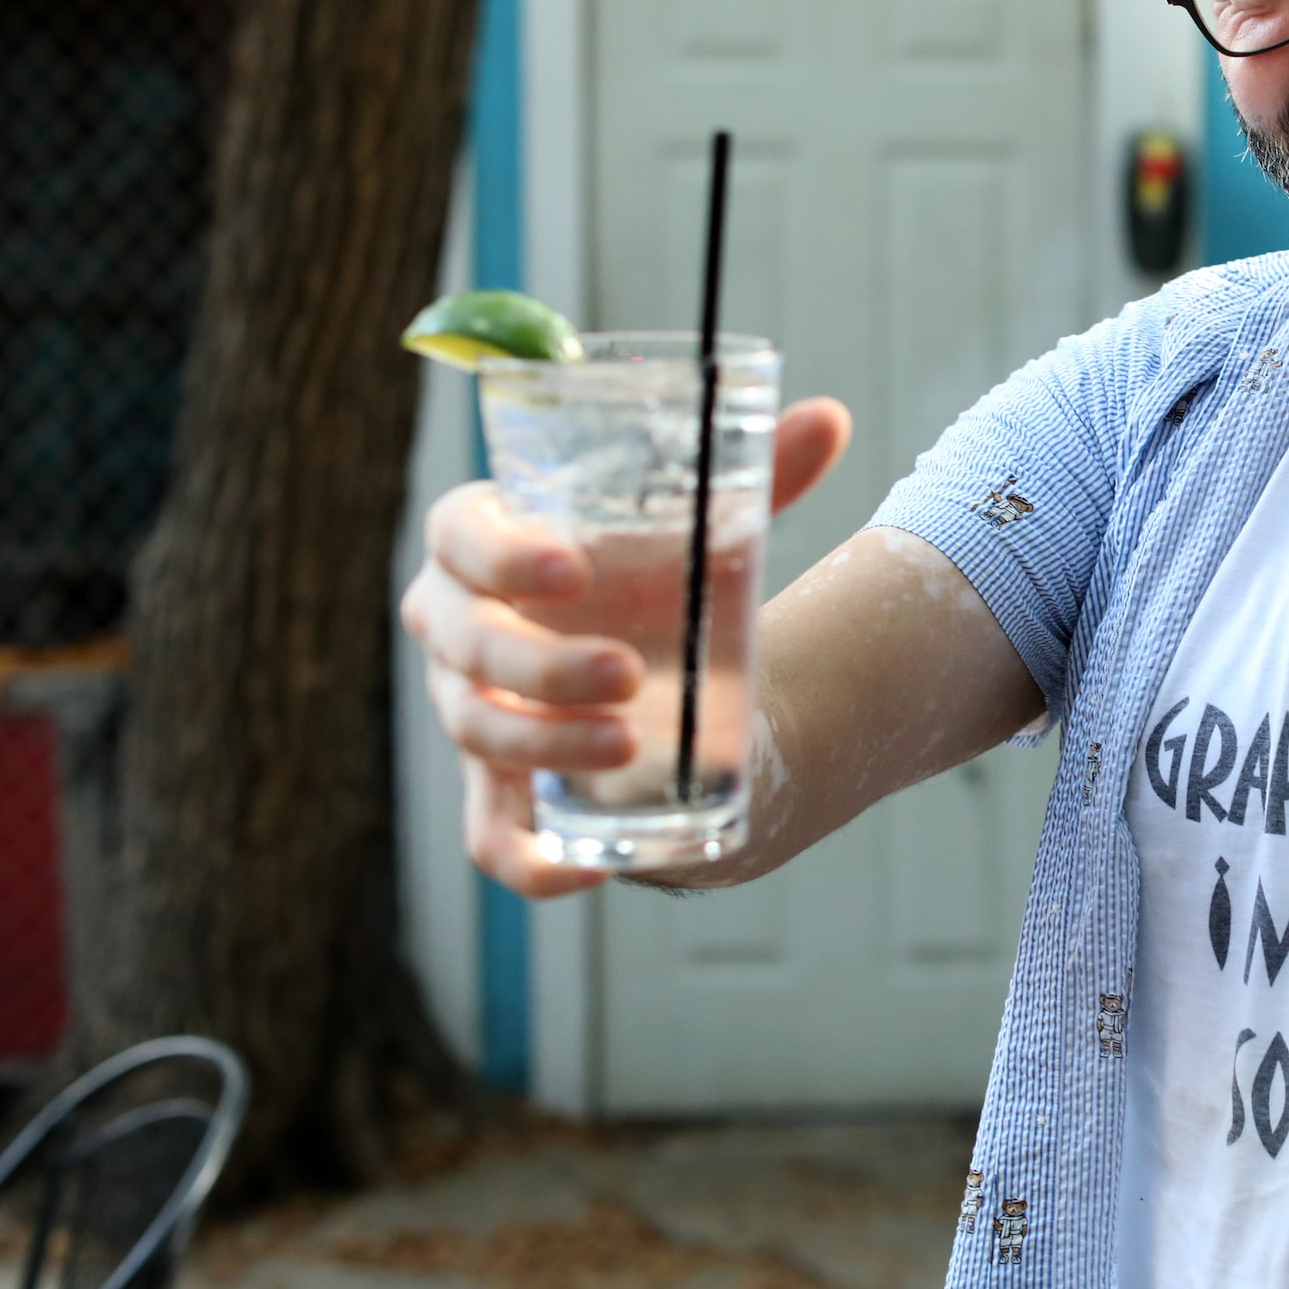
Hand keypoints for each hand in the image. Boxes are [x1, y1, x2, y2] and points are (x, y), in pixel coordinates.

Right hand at [400, 396, 852, 896]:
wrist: (664, 670)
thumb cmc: (655, 577)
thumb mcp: (701, 530)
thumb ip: (759, 476)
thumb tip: (830, 418)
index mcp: (485, 544)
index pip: (458, 536)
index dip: (500, 554)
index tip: (572, 567)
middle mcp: (459, 629)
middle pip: (462, 645)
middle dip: (539, 664)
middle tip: (626, 673)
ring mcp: (471, 714)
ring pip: (479, 734)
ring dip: (549, 744)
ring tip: (635, 742)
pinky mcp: (501, 793)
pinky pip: (493, 841)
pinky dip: (532, 862)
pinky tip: (590, 870)